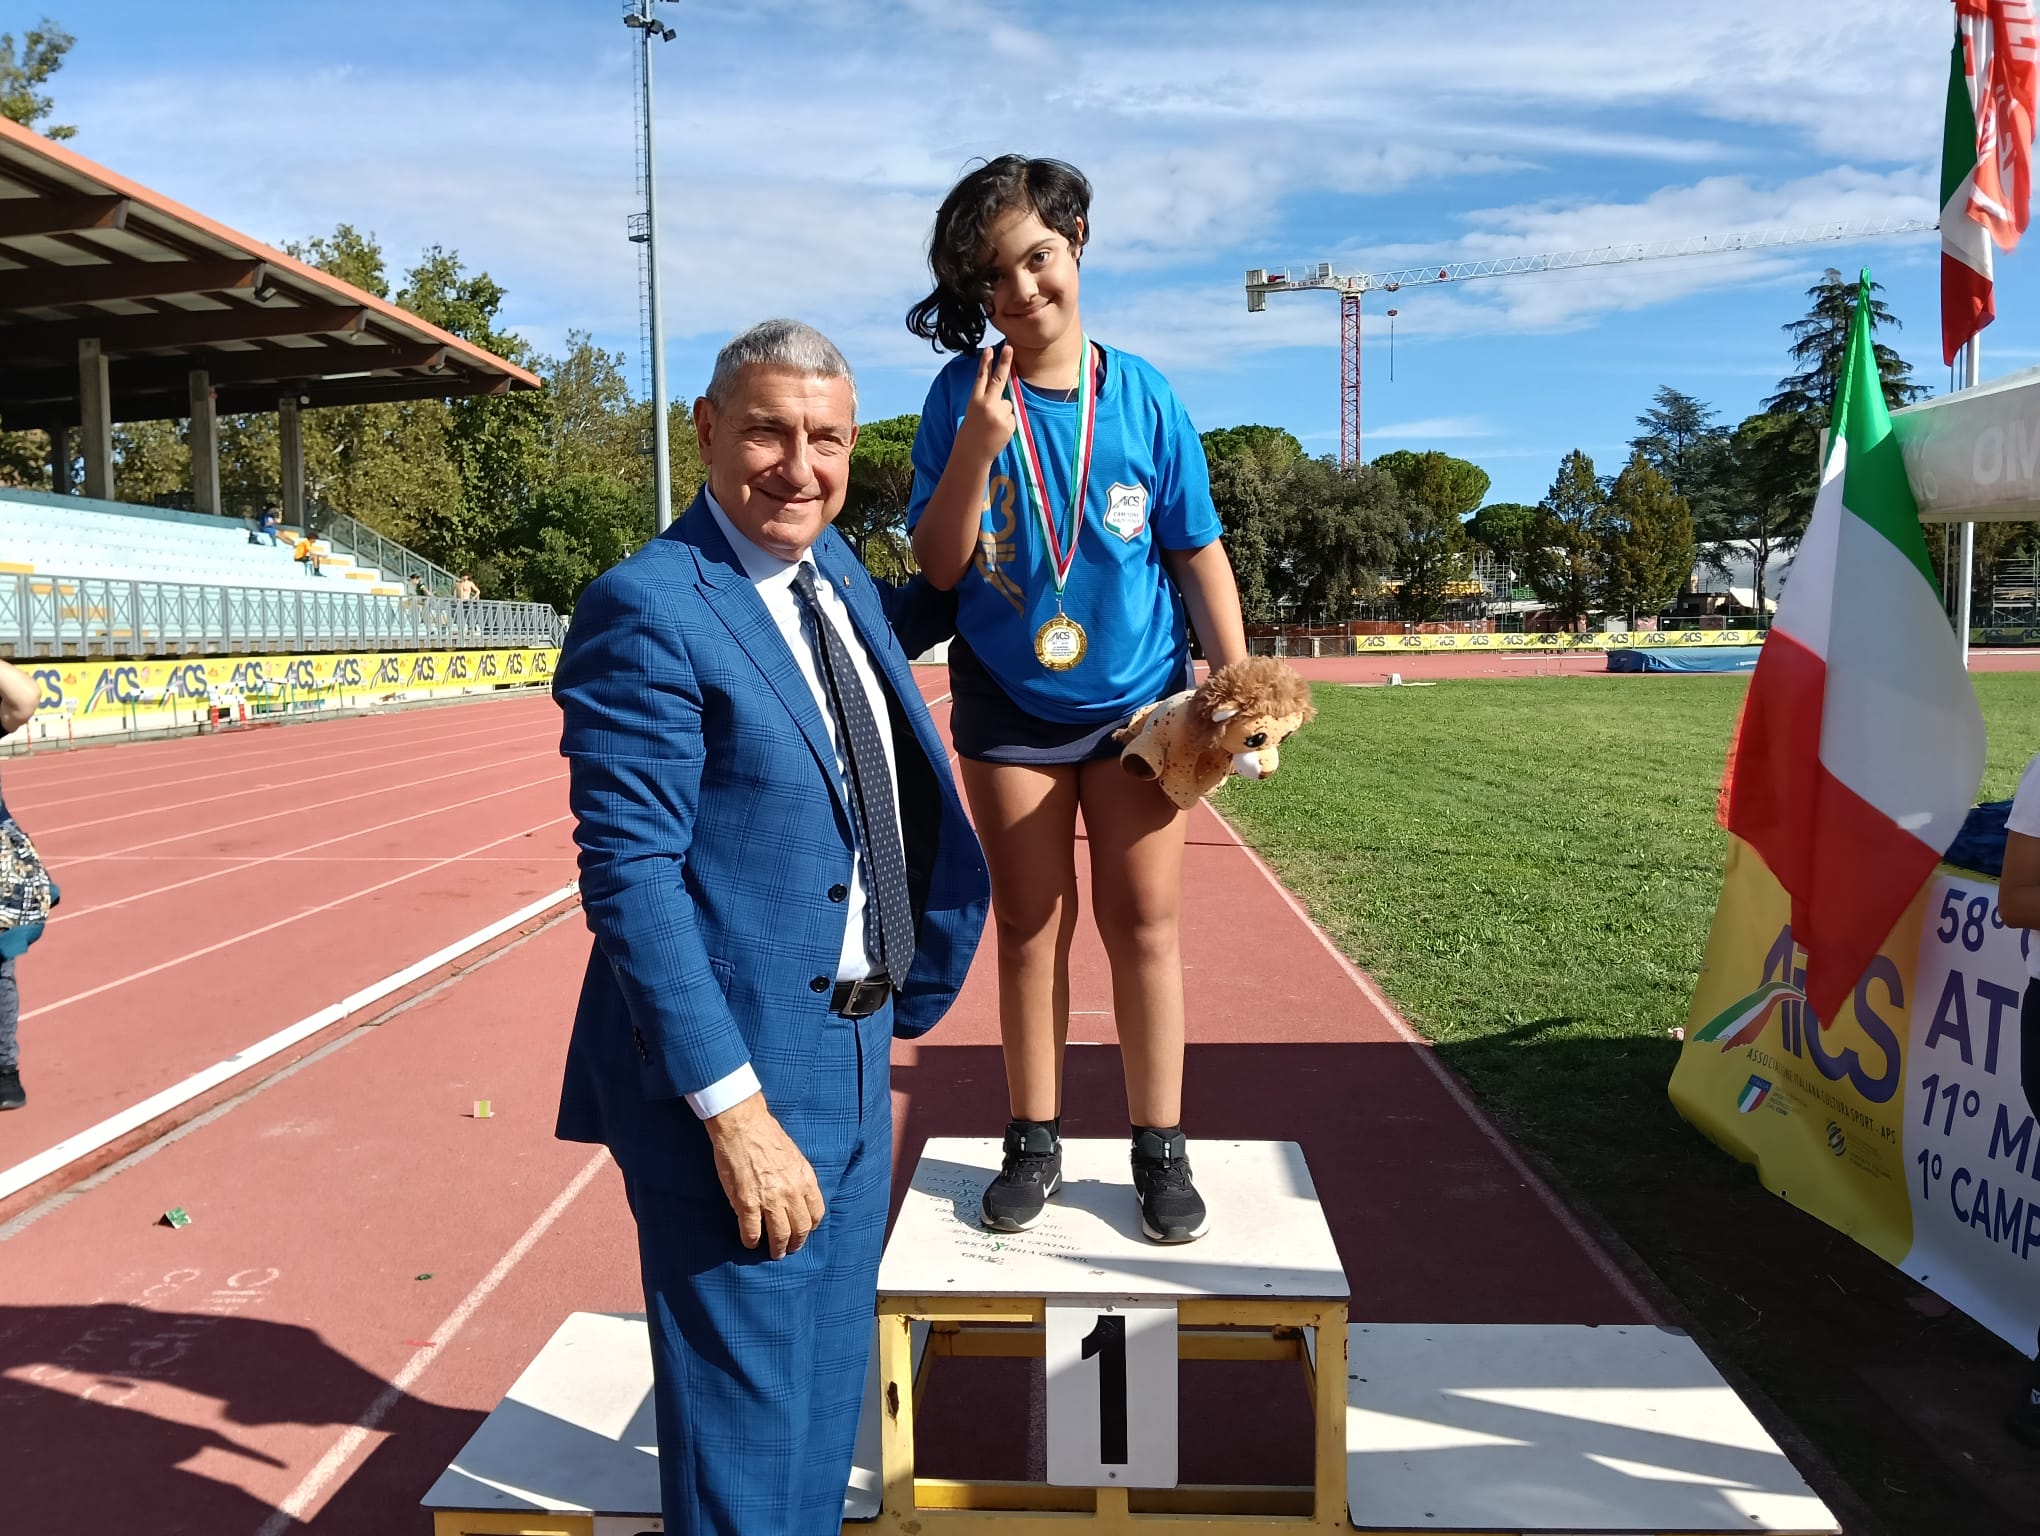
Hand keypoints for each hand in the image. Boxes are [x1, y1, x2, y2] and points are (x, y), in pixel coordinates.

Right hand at [702, 1093, 825, 1258]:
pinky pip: (752, 1232)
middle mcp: (791, 1193)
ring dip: (776, 1248)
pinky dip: (751, 1241)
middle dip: (795, 1243)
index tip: (803, 1231)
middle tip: (789, 1249)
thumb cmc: (768, 1135)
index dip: (810, 1227)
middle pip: (800, 1229)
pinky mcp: (747, 1203)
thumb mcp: (795, 1156)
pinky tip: (750, 1242)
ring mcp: (769, 1200)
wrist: (744, 1125)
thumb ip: (799, 1178)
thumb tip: (798, 1195)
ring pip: (779, 1236)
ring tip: (773, 1252)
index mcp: (805, 1179)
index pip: (816, 1214)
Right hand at [957, 345, 1015, 465]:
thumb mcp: (975, 411)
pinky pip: (1012, 416)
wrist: (973, 453)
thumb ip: (988, 399)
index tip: (990, 349)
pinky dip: (1007, 423)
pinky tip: (998, 431)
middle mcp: (987, 405)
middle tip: (1010, 347)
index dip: (985, 362)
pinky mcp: (1008, 423)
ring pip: (1008, 404)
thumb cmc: (973, 430)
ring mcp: (999, 414)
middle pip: (999, 379)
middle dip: (1004, 362)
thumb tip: (1006, 392)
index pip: (981, 377)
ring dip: (1003, 413)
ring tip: (992, 425)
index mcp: (975, 400)